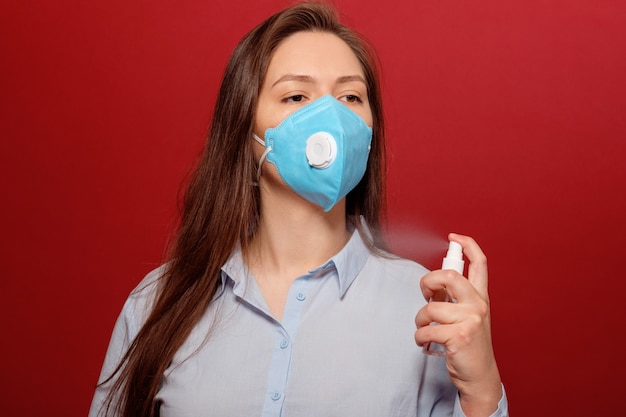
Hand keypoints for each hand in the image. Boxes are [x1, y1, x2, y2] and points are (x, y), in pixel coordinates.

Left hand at [414, 233, 501, 415]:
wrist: (479, 375)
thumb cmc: (469, 344)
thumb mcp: (468, 316)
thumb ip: (456, 298)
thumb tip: (433, 283)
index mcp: (480, 297)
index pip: (480, 264)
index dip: (468, 245)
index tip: (454, 237)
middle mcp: (478, 305)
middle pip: (449, 275)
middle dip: (428, 281)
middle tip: (425, 294)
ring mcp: (470, 320)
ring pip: (430, 308)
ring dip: (419, 321)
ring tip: (425, 329)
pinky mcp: (459, 336)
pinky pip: (426, 329)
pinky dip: (420, 337)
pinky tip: (426, 342)